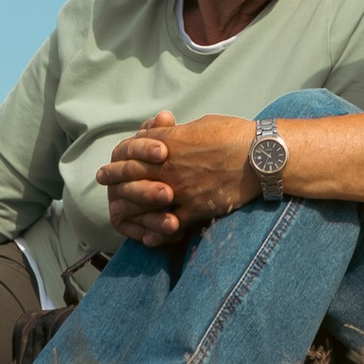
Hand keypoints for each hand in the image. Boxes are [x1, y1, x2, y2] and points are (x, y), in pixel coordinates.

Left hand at [98, 111, 258, 241]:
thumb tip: (166, 134)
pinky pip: (173, 225)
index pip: (135, 151)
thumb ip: (178, 133)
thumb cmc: (234, 133)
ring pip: (147, 205)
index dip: (119, 157)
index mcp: (172, 144)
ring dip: (130, 210)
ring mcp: (183, 191)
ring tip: (117, 212)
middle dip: (115, 181)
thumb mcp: (201, 125)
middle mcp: (171, 168)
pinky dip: (159, 233)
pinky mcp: (198, 209)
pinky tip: (149, 238)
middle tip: (103, 184)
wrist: (259, 155)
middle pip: (134, 177)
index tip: (108, 164)